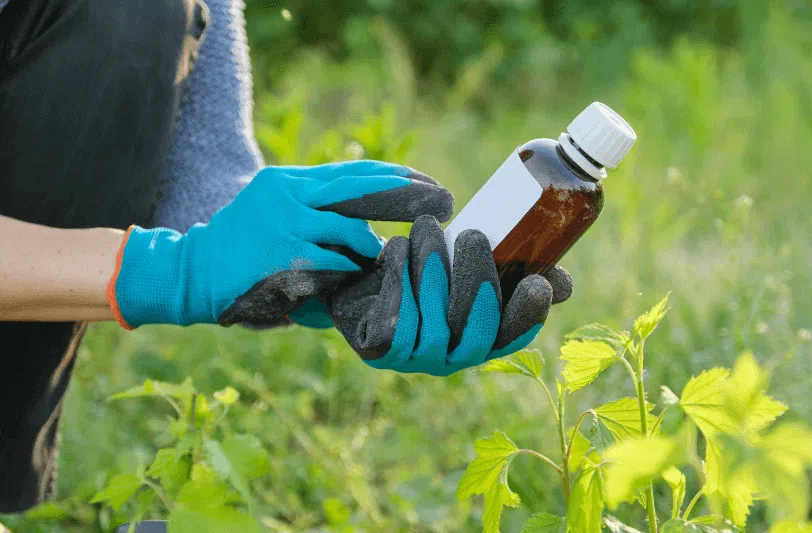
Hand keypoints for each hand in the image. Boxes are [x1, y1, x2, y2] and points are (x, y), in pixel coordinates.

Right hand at [107, 161, 453, 327]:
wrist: (191, 273)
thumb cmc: (240, 252)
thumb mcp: (276, 218)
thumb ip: (317, 219)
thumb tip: (368, 234)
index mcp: (289, 182)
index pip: (352, 173)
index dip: (393, 176)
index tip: (427, 182)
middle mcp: (290, 194)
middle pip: (360, 187)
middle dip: (406, 194)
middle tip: (442, 200)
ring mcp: (287, 222)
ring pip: (351, 229)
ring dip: (371, 246)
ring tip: (380, 257)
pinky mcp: (285, 253)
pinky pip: (335, 261)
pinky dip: (349, 270)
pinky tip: (352, 276)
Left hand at [327, 215, 571, 375]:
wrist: (356, 277)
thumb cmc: (421, 266)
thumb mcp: (465, 261)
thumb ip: (513, 270)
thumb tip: (563, 285)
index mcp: (480, 337)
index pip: (513, 337)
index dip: (528, 315)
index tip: (537, 281)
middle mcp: (452, 357)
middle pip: (476, 332)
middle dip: (478, 280)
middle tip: (473, 235)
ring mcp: (415, 360)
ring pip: (435, 324)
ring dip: (433, 269)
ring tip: (427, 228)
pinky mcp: (380, 351)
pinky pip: (396, 324)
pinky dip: (398, 280)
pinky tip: (397, 247)